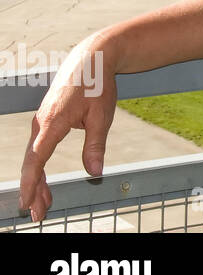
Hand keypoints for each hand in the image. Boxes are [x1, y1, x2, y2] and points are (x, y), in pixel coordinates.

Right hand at [19, 38, 117, 223]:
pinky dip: (39, 169)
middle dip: (32, 190)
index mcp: (53, 122)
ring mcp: (41, 122)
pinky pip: (38, 150)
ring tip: (43, 206)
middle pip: (32, 163)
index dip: (31, 182)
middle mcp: (41, 123)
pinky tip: (44, 184)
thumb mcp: (102, 115)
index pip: (36, 158)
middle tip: (37, 215)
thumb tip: (96, 172)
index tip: (28, 202)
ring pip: (34, 158)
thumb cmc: (97, 85)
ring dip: (36, 183)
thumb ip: (96, 145)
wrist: (90, 60)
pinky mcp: (46, 122)